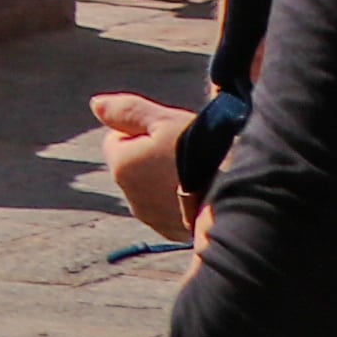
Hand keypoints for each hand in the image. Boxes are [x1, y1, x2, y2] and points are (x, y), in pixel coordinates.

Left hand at [92, 93, 200, 244]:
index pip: (117, 138)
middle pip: (134, 164)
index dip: (142, 132)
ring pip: (150, 187)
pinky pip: (167, 209)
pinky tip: (200, 194)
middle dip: (151, 157)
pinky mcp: (171, 232)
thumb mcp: (163, 121)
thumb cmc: (201, 155)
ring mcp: (151, 218)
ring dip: (165, 179)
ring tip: (196, 175)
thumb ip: (127, 111)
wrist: (240, 200)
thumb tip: (95, 105)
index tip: (168, 135)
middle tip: (185, 154)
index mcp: (120, 165)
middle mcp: (129, 196)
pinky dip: (178, 201)